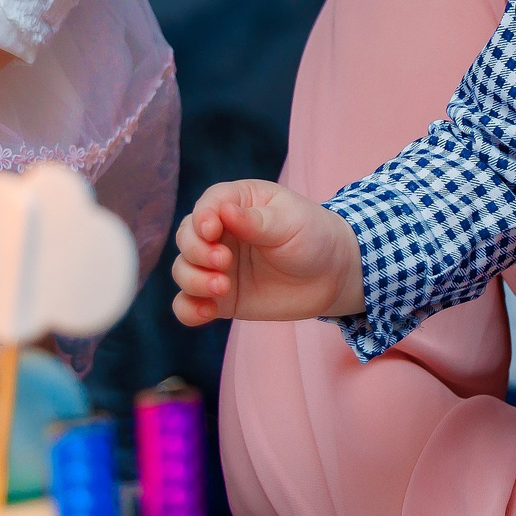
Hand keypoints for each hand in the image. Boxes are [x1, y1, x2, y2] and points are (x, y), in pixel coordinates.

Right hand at [172, 180, 364, 326]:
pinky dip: (189, 309)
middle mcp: (220, 233)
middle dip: (197, 251)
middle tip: (224, 262)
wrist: (332, 276)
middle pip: (187, 237)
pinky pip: (189, 304)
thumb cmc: (313, 236)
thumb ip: (257, 221)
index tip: (212, 232)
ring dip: (193, 280)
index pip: (207, 205)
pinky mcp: (221, 297)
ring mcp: (217, 266)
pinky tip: (206, 312)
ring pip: (183, 270)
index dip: (203, 218)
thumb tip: (224, 212)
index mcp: (237, 203)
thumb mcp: (291, 222)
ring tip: (222, 288)